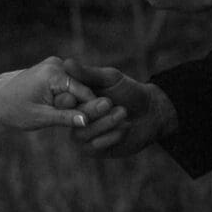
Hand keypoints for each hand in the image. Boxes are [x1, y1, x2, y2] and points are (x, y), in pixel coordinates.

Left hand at [0, 57, 95, 129]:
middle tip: (79, 124)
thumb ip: (66, 118)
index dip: (91, 109)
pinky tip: (62, 109)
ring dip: (76, 102)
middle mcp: (57, 64)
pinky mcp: (54, 68)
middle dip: (82, 105)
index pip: (85, 92)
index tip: (96, 125)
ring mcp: (56, 64)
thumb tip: (88, 121)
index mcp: (54, 73)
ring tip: (69, 118)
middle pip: (83, 88)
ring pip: (77, 86)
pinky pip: (69, 84)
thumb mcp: (40, 117)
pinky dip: (69, 97)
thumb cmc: (13, 110)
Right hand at [60, 59, 177, 156]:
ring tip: (123, 112)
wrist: (150, 112)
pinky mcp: (94, 150)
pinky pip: (95, 146)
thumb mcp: (110, 78)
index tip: (76, 96)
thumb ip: (88, 74)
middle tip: (108, 102)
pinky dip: (111, 136)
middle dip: (91, 110)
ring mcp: (83, 135)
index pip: (61, 101)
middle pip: (71, 118)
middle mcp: (74, 117)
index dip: (67, 99)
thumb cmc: (129, 91)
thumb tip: (66, 62)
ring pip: (82, 133)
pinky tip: (125, 127)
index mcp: (74, 99)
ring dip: (104, 123)